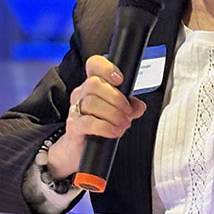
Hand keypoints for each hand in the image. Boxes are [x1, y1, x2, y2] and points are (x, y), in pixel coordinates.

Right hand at [45, 55, 146, 178]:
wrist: (78, 148)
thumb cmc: (98, 125)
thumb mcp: (118, 113)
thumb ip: (130, 107)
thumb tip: (139, 106)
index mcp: (93, 84)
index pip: (94, 65)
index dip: (106, 68)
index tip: (120, 80)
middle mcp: (81, 93)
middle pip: (94, 83)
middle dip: (116, 98)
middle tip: (127, 111)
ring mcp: (75, 109)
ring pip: (91, 102)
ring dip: (112, 114)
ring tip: (123, 124)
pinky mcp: (73, 127)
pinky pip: (87, 122)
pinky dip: (104, 127)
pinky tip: (114, 131)